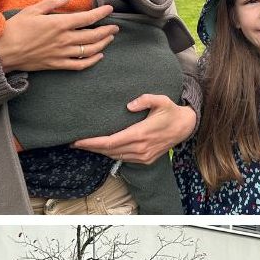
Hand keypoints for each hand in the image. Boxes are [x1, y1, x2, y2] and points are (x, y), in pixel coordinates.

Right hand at [0, 0, 117, 72]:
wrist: (4, 51)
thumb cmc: (15, 28)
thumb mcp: (32, 10)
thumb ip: (52, 3)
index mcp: (59, 24)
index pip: (87, 18)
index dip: (101, 13)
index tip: (109, 9)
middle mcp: (64, 40)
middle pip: (93, 35)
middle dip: (107, 30)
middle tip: (115, 27)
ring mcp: (62, 54)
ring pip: (90, 50)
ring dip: (102, 44)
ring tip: (109, 39)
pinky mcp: (57, 65)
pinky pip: (79, 65)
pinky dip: (91, 61)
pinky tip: (98, 56)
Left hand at [73, 95, 196, 162]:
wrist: (185, 127)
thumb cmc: (171, 111)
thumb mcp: (161, 100)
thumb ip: (145, 99)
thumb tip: (129, 105)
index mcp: (141, 133)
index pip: (110, 141)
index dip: (92, 143)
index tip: (78, 141)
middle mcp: (140, 148)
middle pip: (109, 151)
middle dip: (91, 148)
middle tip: (74, 143)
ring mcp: (143, 156)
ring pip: (115, 156)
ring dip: (99, 152)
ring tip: (85, 146)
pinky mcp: (146, 160)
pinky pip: (123, 158)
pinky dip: (111, 154)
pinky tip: (103, 149)